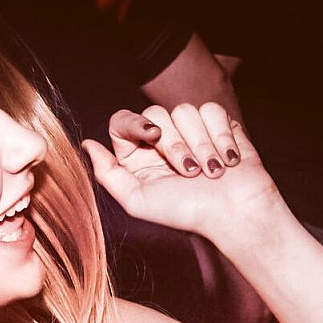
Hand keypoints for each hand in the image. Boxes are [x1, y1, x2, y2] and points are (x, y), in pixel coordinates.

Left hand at [81, 102, 284, 245]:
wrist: (234, 212)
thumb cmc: (187, 212)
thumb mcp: (137, 200)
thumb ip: (108, 173)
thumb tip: (87, 145)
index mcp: (138, 157)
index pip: (123, 121)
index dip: (136, 123)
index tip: (153, 136)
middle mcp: (162, 141)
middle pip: (156, 113)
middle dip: (174, 143)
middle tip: (188, 172)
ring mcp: (190, 131)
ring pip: (185, 110)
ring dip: (200, 144)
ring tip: (211, 171)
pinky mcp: (219, 124)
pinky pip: (211, 110)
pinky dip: (221, 136)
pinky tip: (227, 160)